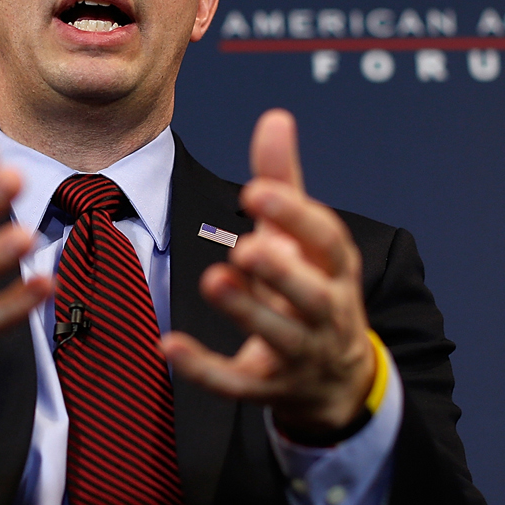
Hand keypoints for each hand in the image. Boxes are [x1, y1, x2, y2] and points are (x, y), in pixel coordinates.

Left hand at [159, 109, 377, 434]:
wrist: (336, 375)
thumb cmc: (313, 285)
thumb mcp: (303, 238)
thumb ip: (284, 181)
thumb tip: (275, 116)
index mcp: (335, 269)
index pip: (326, 240)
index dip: (295, 216)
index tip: (256, 190)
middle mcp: (326, 312)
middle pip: (310, 294)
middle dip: (281, 273)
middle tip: (245, 248)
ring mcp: (301, 353)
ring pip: (278, 335)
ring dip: (246, 311)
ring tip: (214, 280)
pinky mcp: (268, 387)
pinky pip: (236, 382)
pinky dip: (204, 368)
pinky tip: (169, 346)